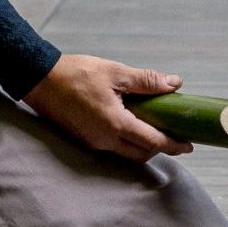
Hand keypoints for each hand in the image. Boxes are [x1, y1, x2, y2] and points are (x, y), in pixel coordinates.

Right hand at [24, 53, 194, 162]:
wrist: (39, 79)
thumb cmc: (77, 73)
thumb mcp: (115, 73)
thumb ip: (146, 81)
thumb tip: (175, 84)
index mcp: (115, 124)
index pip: (152, 142)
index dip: (173, 145)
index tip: (189, 145)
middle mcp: (104, 140)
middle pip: (141, 153)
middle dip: (161, 147)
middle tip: (175, 134)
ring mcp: (92, 143)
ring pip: (126, 153)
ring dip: (144, 145)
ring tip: (156, 127)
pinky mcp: (83, 140)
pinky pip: (112, 147)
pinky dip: (128, 141)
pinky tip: (133, 123)